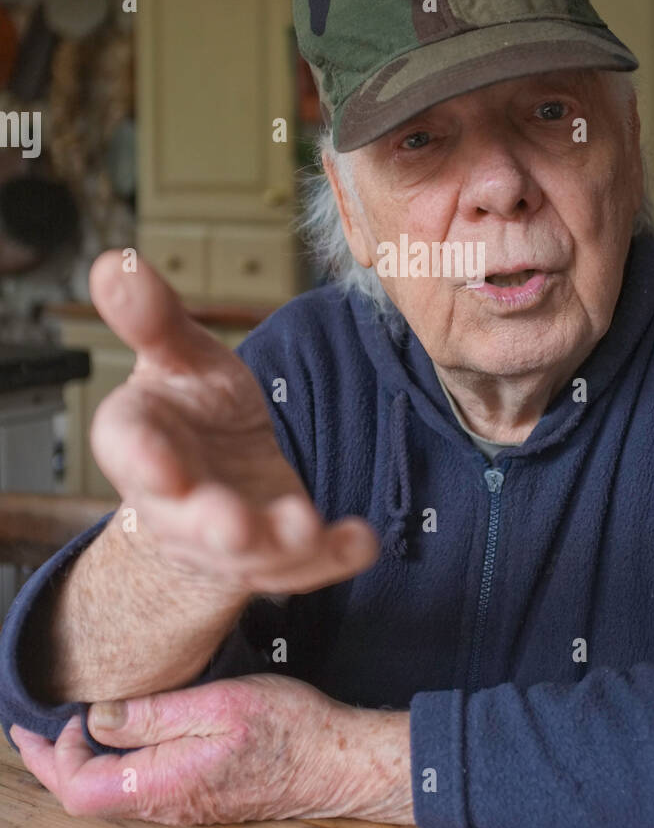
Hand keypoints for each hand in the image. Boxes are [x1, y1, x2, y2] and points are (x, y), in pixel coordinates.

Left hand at [9, 675, 413, 826]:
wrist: (340, 761)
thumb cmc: (291, 729)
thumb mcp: (220, 704)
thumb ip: (155, 714)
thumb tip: (98, 717)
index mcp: (166, 784)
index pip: (80, 788)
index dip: (53, 754)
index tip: (51, 714)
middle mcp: (168, 804)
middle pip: (88, 795)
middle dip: (55, 759)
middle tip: (35, 722)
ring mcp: (184, 803)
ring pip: (111, 790)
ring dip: (83, 758)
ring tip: (72, 718)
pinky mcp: (199, 793)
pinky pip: (138, 783)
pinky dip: (114, 758)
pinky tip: (121, 728)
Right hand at [88, 251, 378, 594]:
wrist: (215, 477)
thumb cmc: (190, 411)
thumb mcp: (177, 357)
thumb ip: (153, 319)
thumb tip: (117, 262)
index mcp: (141, 444)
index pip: (130, 452)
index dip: (141, 460)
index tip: (157, 465)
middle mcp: (178, 503)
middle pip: (188, 521)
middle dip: (212, 524)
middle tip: (230, 524)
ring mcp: (230, 537)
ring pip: (248, 553)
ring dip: (276, 544)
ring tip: (304, 528)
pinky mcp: (281, 553)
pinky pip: (307, 566)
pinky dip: (333, 555)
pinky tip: (361, 540)